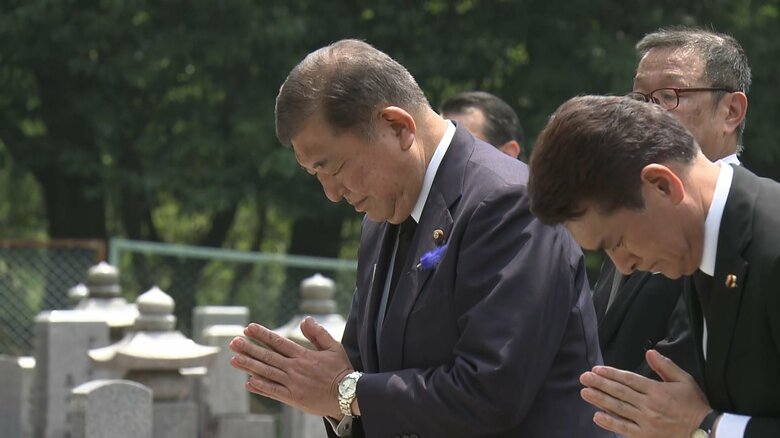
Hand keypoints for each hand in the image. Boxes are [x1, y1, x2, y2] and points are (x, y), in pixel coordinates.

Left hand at [228, 316, 352, 417]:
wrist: (349, 394)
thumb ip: (318, 333)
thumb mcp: (333, 347)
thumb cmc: (342, 370)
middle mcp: (295, 368)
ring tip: (234, 359)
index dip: (263, 335)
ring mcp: (293, 383)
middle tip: (233, 342)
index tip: (248, 328)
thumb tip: (305, 319)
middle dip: (249, 348)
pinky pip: (274, 391)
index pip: (279, 342)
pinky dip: (261, 387)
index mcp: (304, 355)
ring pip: (267, 372)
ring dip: (249, 366)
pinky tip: (248, 382)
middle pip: (268, 356)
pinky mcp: (293, 397)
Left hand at [580, 350, 710, 437]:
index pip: (629, 379)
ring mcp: (646, 422)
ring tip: (585, 392)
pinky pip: (625, 429)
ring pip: (619, 409)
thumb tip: (650, 352)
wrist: (705, 432)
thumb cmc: (694, 405)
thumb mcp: (684, 380)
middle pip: (619, 392)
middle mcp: (649, 405)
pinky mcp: (646, 436)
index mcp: (657, 390)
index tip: (597, 369)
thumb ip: (665, 366)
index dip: (611, 374)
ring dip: (600, 400)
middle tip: (584, 377)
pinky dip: (610, 423)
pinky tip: (597, 416)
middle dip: (600, 384)